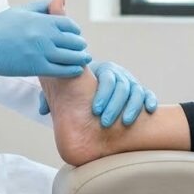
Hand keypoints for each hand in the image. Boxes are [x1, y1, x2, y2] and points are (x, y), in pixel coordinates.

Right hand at [0, 0, 90, 76]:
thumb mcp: (21, 11)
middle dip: (79, 45)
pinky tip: (76, 69)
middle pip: (73, 40)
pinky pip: (61, 70)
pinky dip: (72, 70)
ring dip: (80, 58)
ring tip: (83, 59)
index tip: (74, 36)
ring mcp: (41, 51)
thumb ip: (43, 5)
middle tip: (80, 48)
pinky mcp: (35, 67)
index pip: (69, 25)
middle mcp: (44, 34)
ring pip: (71, 56)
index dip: (75, 31)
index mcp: (41, 20)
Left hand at [38, 60, 157, 126]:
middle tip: (105, 121)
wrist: (96, 92)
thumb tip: (43, 109)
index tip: (94, 110)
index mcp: (103, 70)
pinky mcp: (142, 93)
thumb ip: (53, 96)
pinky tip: (149, 111)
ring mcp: (132, 83)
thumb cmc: (80, 93)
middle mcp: (119, 75)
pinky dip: (151, 101)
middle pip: (122, 86)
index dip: (102, 93)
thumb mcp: (67, 91)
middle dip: (114, 104)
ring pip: (137, 91)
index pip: (107, 78)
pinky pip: (149, 94)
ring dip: (132, 107)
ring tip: (125, 123)